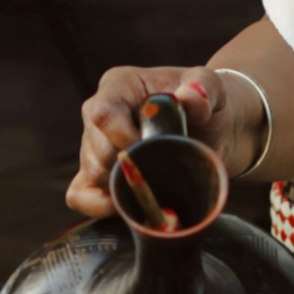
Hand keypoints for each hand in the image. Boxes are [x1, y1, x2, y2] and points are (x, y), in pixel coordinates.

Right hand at [67, 67, 241, 217]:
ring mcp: (93, 145)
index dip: (124, 138)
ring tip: (155, 184)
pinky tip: (127, 208)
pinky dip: (98, 206)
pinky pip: (80, 195)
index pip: (103, 113)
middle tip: (162, 171)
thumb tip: (188, 97)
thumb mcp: (213, 88)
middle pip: (96, 151)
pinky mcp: (94, 173)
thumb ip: (204, 88)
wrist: (210, 130)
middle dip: (129, 168)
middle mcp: (98, 113)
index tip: (153, 150)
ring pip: (92, 175)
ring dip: (123, 188)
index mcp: (119, 85)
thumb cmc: (206, 104)